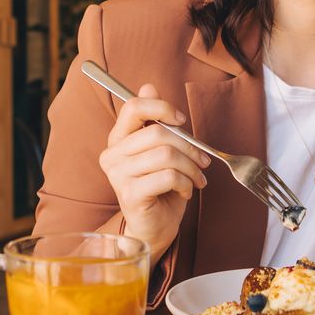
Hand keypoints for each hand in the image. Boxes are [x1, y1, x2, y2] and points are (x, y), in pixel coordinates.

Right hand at [98, 83, 209, 261]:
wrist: (154, 228)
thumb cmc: (160, 188)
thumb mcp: (162, 150)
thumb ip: (155, 121)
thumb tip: (148, 87)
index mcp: (118, 138)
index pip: (133, 107)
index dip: (162, 107)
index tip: (181, 120)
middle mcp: (112, 154)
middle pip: (158, 133)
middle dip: (189, 146)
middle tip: (203, 161)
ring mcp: (118, 175)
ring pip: (166, 155)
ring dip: (191, 167)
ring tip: (197, 178)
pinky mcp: (129, 194)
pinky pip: (167, 176)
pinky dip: (186, 183)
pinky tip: (186, 190)